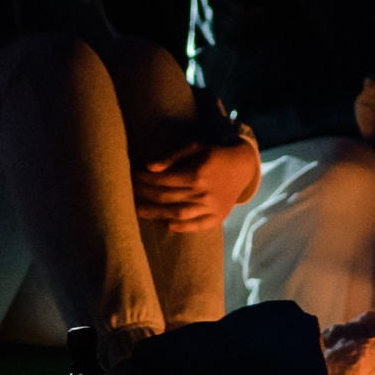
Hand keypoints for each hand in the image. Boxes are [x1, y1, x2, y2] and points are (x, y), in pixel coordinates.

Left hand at [133, 133, 261, 233]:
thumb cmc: (214, 154)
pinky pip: (198, 225)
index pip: (163, 180)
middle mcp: (203, 193)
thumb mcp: (196, 147)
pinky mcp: (218, 217)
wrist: (243, 167)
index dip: (145, 180)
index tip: (133, 177)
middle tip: (131, 193)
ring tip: (140, 211)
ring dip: (157, 213)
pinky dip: (183, 227)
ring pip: (178, 214)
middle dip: (146, 195)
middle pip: (167, 197)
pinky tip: (169, 225)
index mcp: (197, 173)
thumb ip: (173, 157)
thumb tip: (149, 167)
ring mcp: (211, 207)